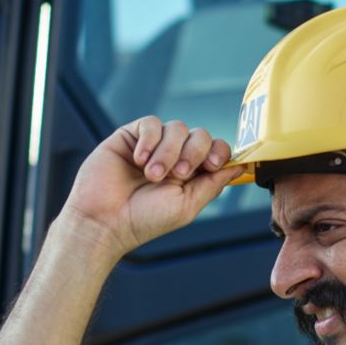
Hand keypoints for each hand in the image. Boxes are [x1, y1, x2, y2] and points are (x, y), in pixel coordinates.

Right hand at [61, 116, 238, 254]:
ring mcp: (152, 145)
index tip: (214, 164)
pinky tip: (138, 160)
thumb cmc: (144, 220)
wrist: (105, 221)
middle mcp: (174, 157)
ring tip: (151, 175)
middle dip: (194, 153)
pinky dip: (149, 140)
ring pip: (176, 128)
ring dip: (168, 152)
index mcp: (191, 174)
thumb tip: (240, 167)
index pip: (215, 150)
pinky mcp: (131, 136)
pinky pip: (151, 123)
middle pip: (200, 135)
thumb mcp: (187, 206)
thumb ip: (213, 184)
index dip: (220, 152)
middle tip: (179, 174)